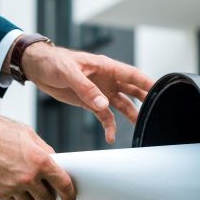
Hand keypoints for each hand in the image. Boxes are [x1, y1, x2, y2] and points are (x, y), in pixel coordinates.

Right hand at [0, 101, 73, 199]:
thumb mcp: (27, 134)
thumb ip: (44, 151)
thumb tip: (55, 165)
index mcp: (40, 161)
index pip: (64, 184)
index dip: (70, 195)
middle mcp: (28, 178)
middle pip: (47, 199)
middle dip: (49, 198)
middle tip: (48, 195)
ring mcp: (12, 188)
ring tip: (30, 191)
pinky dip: (15, 195)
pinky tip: (10, 183)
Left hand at [18, 41, 154, 143]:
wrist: (37, 67)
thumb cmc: (53, 62)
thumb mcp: (69, 73)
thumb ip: (87, 89)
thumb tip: (104, 105)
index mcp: (106, 67)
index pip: (132, 75)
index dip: (148, 83)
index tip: (162, 91)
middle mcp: (107, 80)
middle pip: (133, 91)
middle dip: (146, 101)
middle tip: (157, 112)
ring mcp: (100, 92)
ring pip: (122, 105)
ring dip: (130, 116)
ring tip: (140, 129)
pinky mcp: (90, 102)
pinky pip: (104, 116)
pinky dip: (109, 126)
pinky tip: (110, 137)